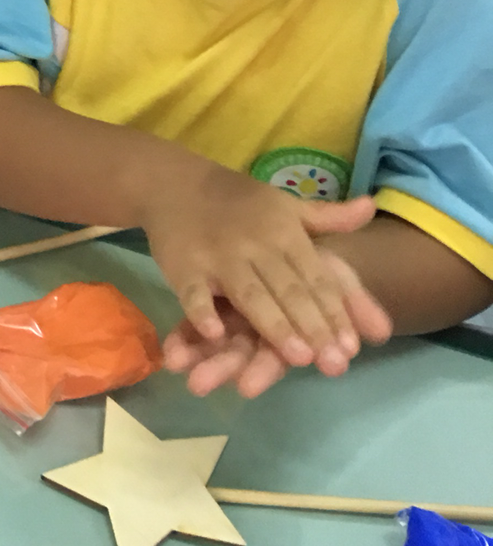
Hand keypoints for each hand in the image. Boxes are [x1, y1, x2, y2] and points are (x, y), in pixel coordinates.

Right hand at [141, 164, 388, 380]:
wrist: (175, 182)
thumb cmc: (240, 203)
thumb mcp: (286, 206)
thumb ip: (328, 218)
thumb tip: (370, 208)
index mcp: (285, 232)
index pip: (316, 277)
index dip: (335, 311)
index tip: (353, 346)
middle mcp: (256, 244)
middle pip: (289, 291)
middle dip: (313, 327)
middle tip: (334, 364)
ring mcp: (219, 255)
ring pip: (250, 295)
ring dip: (274, 325)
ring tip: (297, 358)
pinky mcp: (184, 266)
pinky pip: (194, 293)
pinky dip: (202, 312)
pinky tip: (215, 334)